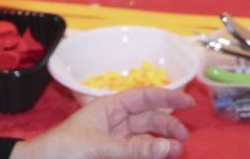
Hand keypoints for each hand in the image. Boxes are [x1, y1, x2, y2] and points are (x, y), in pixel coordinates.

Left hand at [11, 87, 192, 158]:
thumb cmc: (60, 149)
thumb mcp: (98, 146)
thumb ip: (133, 148)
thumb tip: (167, 147)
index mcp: (109, 106)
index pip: (143, 97)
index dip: (167, 97)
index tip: (189, 102)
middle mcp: (115, 121)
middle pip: (149, 118)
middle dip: (168, 125)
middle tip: (183, 138)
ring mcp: (115, 140)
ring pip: (146, 138)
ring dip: (162, 143)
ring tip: (176, 151)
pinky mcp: (114, 157)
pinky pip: (138, 153)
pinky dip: (151, 153)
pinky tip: (162, 155)